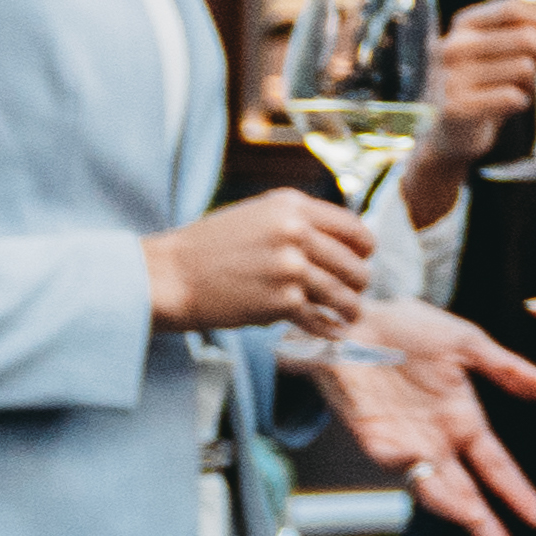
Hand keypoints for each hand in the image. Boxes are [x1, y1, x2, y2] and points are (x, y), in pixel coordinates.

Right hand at [146, 190, 374, 337]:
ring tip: (348, 314)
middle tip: (352, 292)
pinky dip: (329, 327)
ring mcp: (290, 267)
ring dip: (351, 309)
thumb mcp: (258, 216)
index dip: (364, 249)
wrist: (171, 275)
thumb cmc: (210, 247)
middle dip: (358, 282)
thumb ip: (299, 223)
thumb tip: (342, 243)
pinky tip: (331, 330)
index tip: (362, 259)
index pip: (354, 229)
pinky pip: (320, 319)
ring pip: (344, 294)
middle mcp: (295, 232)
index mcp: (292, 206)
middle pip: (355, 265)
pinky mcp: (281, 301)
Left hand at [302, 299, 535, 535]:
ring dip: (453, 507)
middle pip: (468, 494)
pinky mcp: (372, 435)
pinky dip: (416, 475)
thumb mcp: (467, 343)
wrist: (351, 316)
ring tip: (474, 523)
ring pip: (434, 487)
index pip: (496, 467)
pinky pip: (398, 463)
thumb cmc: (406, 327)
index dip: (518, 494)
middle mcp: (436, 440)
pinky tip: (432, 479)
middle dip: (488, 528)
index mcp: (463, 420)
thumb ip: (507, 369)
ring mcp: (404, 441)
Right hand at [408, 0, 535, 192]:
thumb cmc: (484, 84)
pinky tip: (510, 105)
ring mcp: (452, 77)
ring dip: (534, 81)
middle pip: (524, 36)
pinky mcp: (457, 108)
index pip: (513, 8)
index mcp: (464, 25)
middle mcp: (453, 46)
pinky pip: (513, 96)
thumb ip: (526, 32)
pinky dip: (522, 101)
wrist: (448, 131)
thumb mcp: (500, 51)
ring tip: (521, 89)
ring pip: (524, 68)